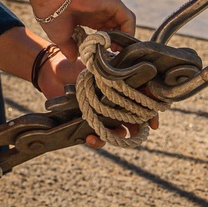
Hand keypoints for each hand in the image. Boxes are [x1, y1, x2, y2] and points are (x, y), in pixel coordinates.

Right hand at [24, 0, 135, 60]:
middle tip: (113, 55)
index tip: (103, 56)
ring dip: (124, 39)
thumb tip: (73, 59)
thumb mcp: (62, 37)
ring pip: (125, 23)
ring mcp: (108, 5)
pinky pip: (128, 18)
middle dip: (117, 43)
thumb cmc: (53, 15)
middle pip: (117, 28)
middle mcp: (100, 11)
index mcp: (89, 17)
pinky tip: (120, 43)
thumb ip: (70, 48)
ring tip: (117, 51)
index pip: (105, 32)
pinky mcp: (113, 2)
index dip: (107, 45)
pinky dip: (129, 31)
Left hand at [33, 48, 158, 148]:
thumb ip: (119, 72)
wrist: (53, 72)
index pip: (144, 101)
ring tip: (114, 136)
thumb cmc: (80, 65)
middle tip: (137, 131)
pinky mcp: (88, 125)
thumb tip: (143, 74)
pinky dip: (96, 141)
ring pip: (118, 132)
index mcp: (123, 88)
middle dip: (138, 127)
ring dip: (118, 136)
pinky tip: (90, 138)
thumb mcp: (102, 66)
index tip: (154, 121)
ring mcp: (103, 116)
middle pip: (134, 120)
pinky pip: (97, 138)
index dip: (151, 112)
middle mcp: (116, 104)